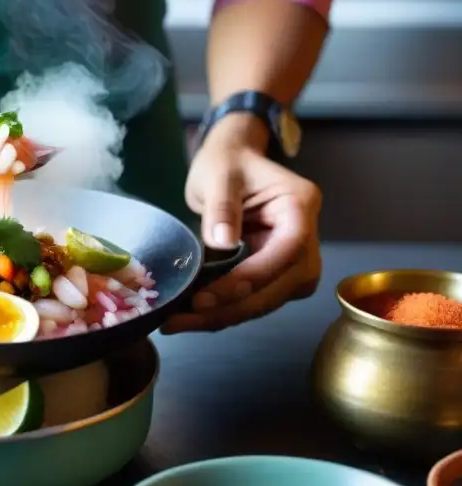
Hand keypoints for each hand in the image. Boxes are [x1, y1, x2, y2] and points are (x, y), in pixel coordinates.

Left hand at [162, 115, 321, 333]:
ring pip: (269, 300)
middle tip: (183, 317)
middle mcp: (306, 237)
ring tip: (178, 322)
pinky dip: (224, 311)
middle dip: (233, 306)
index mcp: (299, 205)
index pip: (289, 249)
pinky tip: (190, 317)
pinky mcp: (274, 274)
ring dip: (225, 316)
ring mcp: (293, 259)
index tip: (210, 294)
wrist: (230, 165)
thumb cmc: (227, 163)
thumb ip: (221, 207)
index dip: (254, 276)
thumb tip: (222, 244)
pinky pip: (254, 299)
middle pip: (282, 284)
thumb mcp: (219, 174)